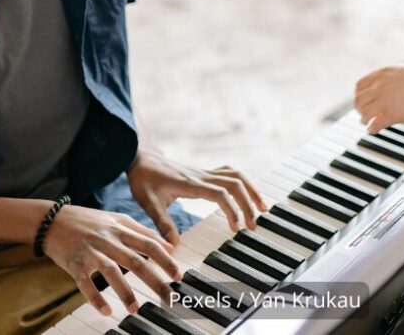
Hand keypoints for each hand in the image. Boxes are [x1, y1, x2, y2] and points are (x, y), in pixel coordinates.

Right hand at [42, 204, 179, 316]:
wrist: (52, 219)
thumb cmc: (89, 221)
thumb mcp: (118, 220)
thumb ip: (143, 232)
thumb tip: (169, 246)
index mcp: (121, 228)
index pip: (149, 244)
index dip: (166, 260)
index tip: (179, 276)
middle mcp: (108, 239)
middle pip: (136, 261)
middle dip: (155, 281)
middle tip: (168, 298)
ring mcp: (91, 251)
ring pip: (112, 271)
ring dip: (125, 292)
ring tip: (136, 309)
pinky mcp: (74, 263)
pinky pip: (85, 283)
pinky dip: (96, 298)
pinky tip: (106, 310)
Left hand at [127, 149, 267, 243]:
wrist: (141, 157)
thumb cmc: (144, 179)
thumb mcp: (148, 203)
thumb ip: (162, 224)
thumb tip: (174, 245)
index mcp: (190, 184)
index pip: (220, 194)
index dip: (232, 210)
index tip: (236, 229)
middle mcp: (201, 176)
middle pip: (235, 184)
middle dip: (248, 203)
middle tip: (253, 225)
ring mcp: (205, 172)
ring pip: (237, 176)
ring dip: (252, 190)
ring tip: (263, 208)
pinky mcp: (205, 173)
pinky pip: (231, 174)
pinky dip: (244, 184)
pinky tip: (248, 195)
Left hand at [355, 63, 403, 131]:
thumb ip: (395, 77)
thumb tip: (398, 81)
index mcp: (382, 73)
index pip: (359, 86)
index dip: (360, 95)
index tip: (363, 101)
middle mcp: (378, 86)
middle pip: (358, 101)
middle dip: (361, 108)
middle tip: (365, 115)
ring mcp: (383, 101)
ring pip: (363, 114)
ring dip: (365, 120)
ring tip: (369, 124)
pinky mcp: (391, 115)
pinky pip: (373, 125)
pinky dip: (372, 129)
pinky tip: (375, 131)